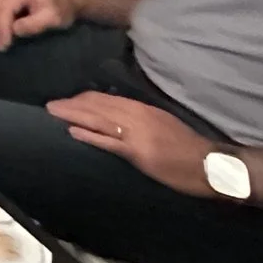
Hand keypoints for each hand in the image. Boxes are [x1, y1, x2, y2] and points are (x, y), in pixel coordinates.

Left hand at [48, 93, 218, 195]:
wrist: (210, 164)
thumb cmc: (188, 146)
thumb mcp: (163, 123)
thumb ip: (141, 118)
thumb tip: (117, 114)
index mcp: (144, 109)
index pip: (108, 99)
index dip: (85, 99)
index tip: (69, 99)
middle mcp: (138, 116)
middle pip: (99, 106)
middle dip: (73, 104)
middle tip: (52, 104)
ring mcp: (137, 134)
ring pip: (99, 120)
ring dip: (74, 115)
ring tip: (54, 112)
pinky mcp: (139, 153)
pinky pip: (109, 142)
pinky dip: (89, 136)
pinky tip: (73, 132)